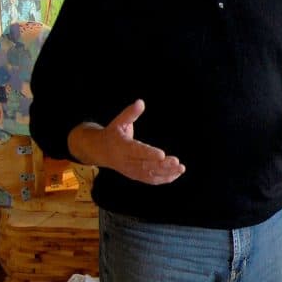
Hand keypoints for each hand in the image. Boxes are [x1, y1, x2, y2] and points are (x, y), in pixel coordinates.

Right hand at [68, 99, 184, 184]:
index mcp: (121, 146)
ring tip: (181, 168)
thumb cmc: (113, 133)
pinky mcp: (135, 176)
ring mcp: (130, 170)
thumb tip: (140, 102)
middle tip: (177, 162)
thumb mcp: (119, 121)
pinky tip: (176, 174)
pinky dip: (163, 179)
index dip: (149, 153)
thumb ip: (130, 113)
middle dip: (162, 165)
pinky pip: (150, 180)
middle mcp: (126, 161)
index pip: (136, 150)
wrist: (100, 150)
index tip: (162, 154)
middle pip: (145, 165)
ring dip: (166, 173)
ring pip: (149, 174)